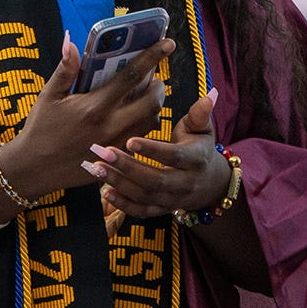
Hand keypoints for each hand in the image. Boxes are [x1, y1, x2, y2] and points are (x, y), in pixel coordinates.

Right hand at [0, 34, 173, 201]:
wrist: (35, 168)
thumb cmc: (40, 128)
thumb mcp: (48, 96)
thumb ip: (65, 69)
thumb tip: (71, 41)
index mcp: (94, 106)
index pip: (131, 76)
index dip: (152, 56)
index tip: (168, 43)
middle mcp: (110, 125)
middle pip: (152, 102)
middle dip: (159, 86)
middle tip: (154, 79)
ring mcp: (117, 144)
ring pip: (151, 122)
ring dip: (154, 106)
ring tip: (145, 96)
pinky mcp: (117, 158)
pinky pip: (142, 140)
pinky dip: (145, 125)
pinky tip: (133, 118)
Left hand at [88, 89, 226, 218]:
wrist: (210, 183)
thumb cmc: (199, 147)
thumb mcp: (202, 129)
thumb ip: (200, 114)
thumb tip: (209, 95)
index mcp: (195, 160)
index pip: (173, 156)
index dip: (152, 150)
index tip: (129, 140)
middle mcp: (185, 183)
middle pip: (155, 180)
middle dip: (127, 167)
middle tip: (103, 152)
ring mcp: (173, 200)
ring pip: (145, 196)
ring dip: (119, 184)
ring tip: (96, 168)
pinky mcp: (162, 210)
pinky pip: (142, 212)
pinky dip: (123, 205)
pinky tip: (105, 192)